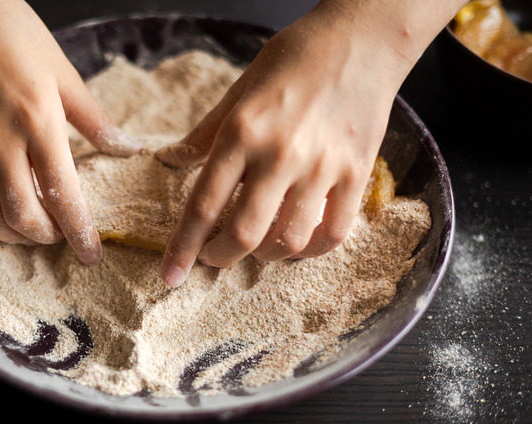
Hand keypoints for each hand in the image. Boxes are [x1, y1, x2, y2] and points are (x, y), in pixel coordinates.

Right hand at [0, 0, 138, 263]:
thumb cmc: (14, 33)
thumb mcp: (64, 72)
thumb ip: (95, 118)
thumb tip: (126, 149)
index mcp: (37, 120)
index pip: (62, 193)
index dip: (79, 231)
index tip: (92, 254)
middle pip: (21, 213)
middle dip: (46, 237)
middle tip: (61, 237)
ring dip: (10, 234)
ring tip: (29, 233)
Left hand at [156, 1, 425, 286]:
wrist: (361, 39)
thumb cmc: (294, 58)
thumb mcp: (239, 89)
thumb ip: (206, 132)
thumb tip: (171, 160)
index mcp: (243, 132)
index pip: (204, 205)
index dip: (183, 248)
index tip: (170, 276)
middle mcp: (280, 155)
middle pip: (245, 234)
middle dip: (221, 257)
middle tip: (213, 257)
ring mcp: (322, 167)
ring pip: (289, 241)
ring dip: (265, 256)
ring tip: (256, 245)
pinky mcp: (356, 173)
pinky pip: (333, 233)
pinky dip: (311, 249)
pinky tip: (298, 241)